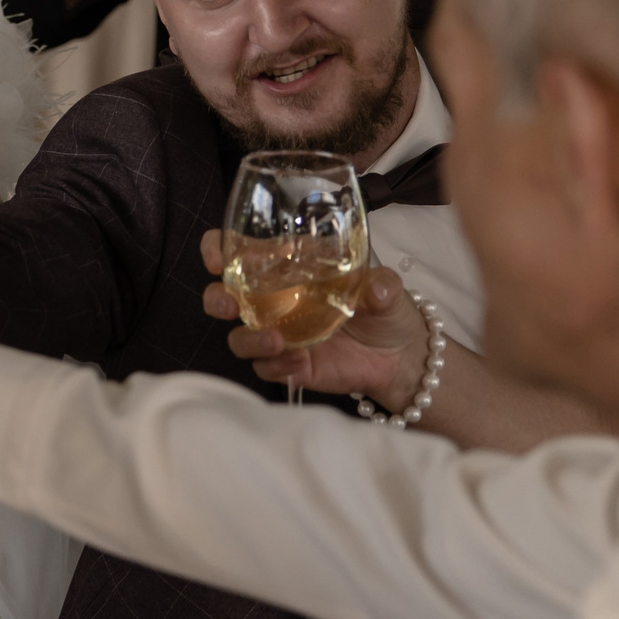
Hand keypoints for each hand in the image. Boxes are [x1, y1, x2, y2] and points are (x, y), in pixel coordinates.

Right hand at [201, 230, 428, 403]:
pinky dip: (277, 366)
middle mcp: (274, 301)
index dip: (218, 250)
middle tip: (228, 306)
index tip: (217, 260)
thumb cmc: (386, 310)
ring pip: (239, 337)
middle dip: (217, 299)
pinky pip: (266, 368)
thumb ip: (380, 284)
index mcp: (289, 268)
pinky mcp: (289, 365)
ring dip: (249, 339)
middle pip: (224, 296)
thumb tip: (374, 288)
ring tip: (276, 342)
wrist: (401, 358)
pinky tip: (300, 362)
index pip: (240, 252)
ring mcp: (278, 334)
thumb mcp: (388, 288)